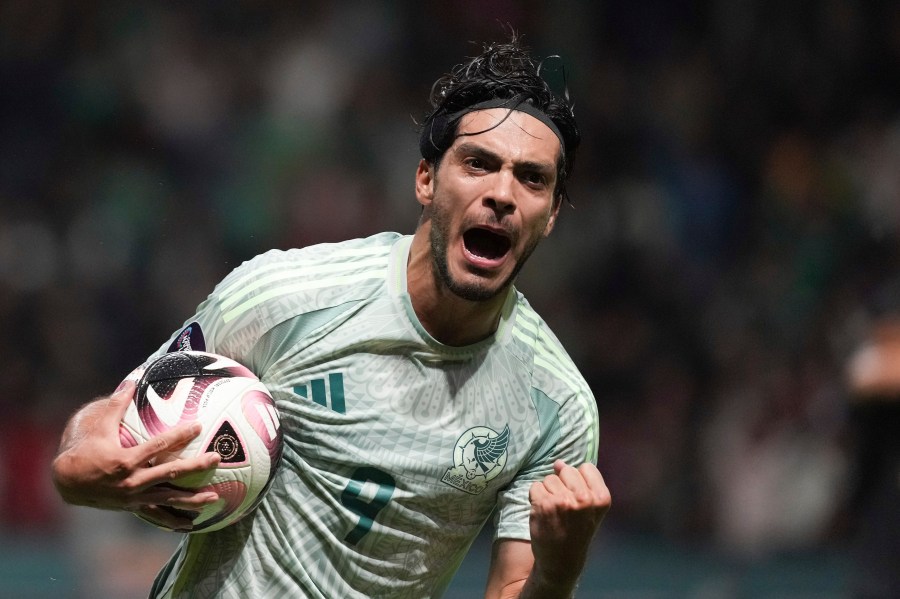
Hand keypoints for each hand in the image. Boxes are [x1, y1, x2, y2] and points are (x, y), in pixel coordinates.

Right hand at [51, 380, 220, 529]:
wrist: (68, 482)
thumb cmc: (85, 450)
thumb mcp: (99, 427)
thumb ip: (116, 405)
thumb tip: (130, 381)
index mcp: (126, 460)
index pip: (159, 445)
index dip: (180, 435)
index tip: (198, 426)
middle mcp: (132, 481)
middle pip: (170, 473)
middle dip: (196, 466)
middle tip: (216, 459)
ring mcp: (134, 497)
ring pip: (168, 499)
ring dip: (192, 499)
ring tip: (214, 498)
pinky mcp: (133, 508)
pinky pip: (157, 515)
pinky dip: (174, 520)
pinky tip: (192, 523)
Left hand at [527, 460, 610, 585]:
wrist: (561, 561)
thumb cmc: (577, 532)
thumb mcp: (591, 509)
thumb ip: (581, 483)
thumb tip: (559, 462)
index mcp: (601, 498)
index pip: (587, 468)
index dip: (579, 480)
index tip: (577, 497)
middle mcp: (584, 498)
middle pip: (567, 470)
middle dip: (562, 483)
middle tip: (564, 505)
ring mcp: (562, 501)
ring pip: (549, 478)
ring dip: (548, 491)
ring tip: (554, 510)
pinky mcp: (543, 504)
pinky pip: (535, 486)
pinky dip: (536, 497)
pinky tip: (543, 511)